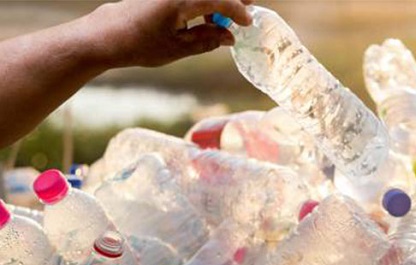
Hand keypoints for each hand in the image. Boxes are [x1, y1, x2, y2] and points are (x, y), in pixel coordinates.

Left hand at [89, 0, 252, 67]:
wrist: (106, 35)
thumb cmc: (139, 44)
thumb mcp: (178, 48)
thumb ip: (207, 40)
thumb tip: (230, 37)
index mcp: (181, 0)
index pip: (221, 0)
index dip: (238, 11)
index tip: (247, 24)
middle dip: (232, 0)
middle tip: (243, 12)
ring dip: (215, 2)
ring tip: (219, 22)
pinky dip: (202, 1)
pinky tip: (203, 16)